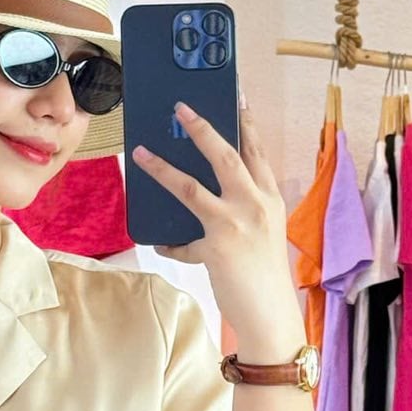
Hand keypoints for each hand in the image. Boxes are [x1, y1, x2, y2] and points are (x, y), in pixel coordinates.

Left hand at [131, 94, 301, 350]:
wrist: (271, 314)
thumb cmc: (264, 273)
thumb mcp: (262, 231)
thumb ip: (240, 208)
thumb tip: (203, 193)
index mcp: (270, 198)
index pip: (257, 151)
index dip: (246, 122)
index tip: (236, 96)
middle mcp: (256, 204)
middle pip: (226, 155)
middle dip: (202, 128)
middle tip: (181, 107)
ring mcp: (236, 223)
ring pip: (191, 186)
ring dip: (162, 168)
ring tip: (140, 152)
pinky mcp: (217, 245)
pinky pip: (181, 239)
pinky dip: (168, 241)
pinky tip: (155, 240)